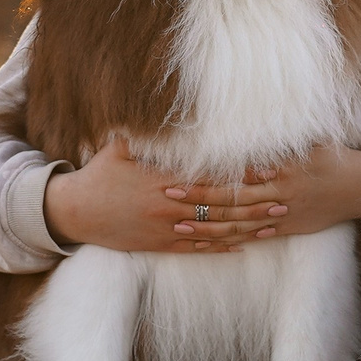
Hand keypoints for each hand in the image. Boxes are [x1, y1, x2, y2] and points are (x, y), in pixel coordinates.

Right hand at [42, 136, 282, 253]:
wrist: (75, 213)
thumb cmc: (100, 174)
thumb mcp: (121, 147)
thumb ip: (149, 134)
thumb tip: (168, 111)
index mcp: (164, 179)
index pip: (212, 177)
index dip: (241, 175)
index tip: (269, 171)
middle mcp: (169, 205)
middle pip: (220, 206)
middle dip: (254, 204)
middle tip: (284, 200)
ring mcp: (165, 228)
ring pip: (213, 230)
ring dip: (245, 228)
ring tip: (271, 224)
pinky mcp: (159, 245)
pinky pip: (196, 249)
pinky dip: (219, 247)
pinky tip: (241, 246)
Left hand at [163, 144, 360, 243]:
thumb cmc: (333, 159)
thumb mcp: (308, 144)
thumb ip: (277, 144)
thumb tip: (247, 135)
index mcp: (280, 169)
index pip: (236, 173)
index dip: (208, 173)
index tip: (183, 171)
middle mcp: (278, 193)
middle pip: (231, 199)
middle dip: (198, 199)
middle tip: (169, 196)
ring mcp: (283, 214)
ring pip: (239, 222)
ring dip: (208, 226)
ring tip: (181, 226)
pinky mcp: (289, 228)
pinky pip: (257, 235)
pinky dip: (235, 239)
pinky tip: (213, 243)